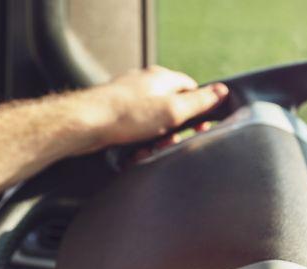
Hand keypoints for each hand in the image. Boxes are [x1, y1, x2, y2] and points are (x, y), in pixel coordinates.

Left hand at [77, 66, 227, 152]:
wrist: (85, 124)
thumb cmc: (127, 115)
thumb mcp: (172, 110)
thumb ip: (199, 102)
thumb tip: (221, 91)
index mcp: (162, 78)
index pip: (191, 88)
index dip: (198, 108)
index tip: (199, 126)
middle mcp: (145, 84)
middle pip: (172, 108)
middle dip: (175, 130)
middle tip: (171, 142)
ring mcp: (129, 98)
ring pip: (154, 123)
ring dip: (156, 140)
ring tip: (149, 150)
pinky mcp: (115, 114)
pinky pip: (136, 130)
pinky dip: (139, 143)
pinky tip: (135, 152)